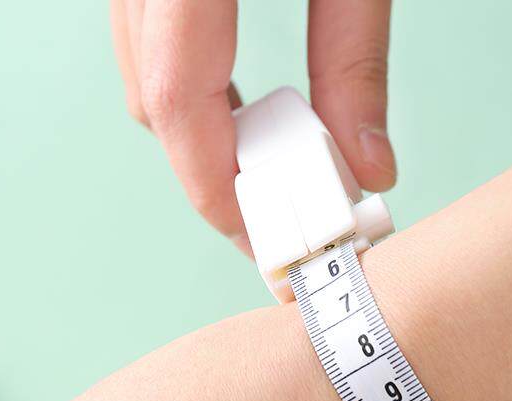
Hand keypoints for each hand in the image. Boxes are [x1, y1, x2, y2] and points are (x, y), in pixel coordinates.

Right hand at [109, 0, 395, 251]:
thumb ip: (355, 59)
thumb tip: (369, 169)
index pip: (176, 96)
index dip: (213, 185)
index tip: (261, 240)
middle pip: (155, 101)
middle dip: (212, 173)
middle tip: (280, 212)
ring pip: (142, 78)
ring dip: (198, 135)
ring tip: (269, 165)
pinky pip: (147, 49)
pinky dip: (189, 92)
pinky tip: (237, 108)